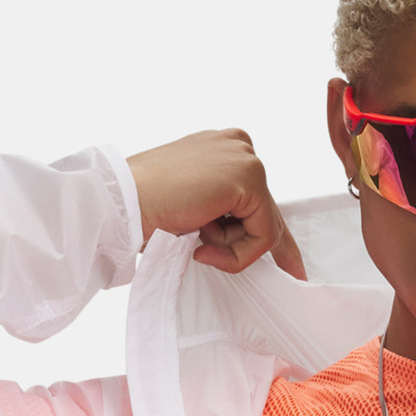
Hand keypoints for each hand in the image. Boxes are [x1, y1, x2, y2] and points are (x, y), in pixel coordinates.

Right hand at [126, 129, 305, 277]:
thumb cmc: (146, 205)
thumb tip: (251, 236)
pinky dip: (240, 254)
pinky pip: (264, 235)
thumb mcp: (194, 205)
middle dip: (255, 248)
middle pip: (266, 213)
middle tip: (272, 271)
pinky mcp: (249, 177)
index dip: (269, 235)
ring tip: (197, 242)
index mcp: (222, 148)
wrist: (123, 201)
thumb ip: (222, 212)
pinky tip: (205, 247)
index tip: (292, 267)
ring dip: (233, 250)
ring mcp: (245, 158)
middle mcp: (238, 145)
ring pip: (265, 228)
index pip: (257, 199)